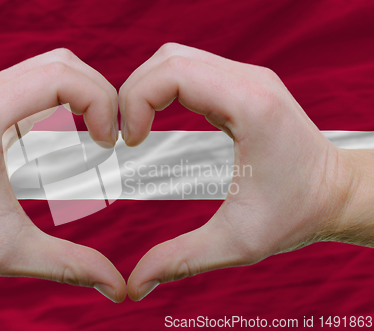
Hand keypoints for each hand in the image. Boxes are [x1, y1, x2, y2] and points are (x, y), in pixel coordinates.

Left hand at [0, 49, 125, 302]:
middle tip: (111, 138)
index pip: (61, 77)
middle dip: (101, 95)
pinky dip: (70, 94)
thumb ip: (69, 265)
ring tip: (99, 131)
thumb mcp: (13, 253)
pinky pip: (42, 77)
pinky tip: (78, 125)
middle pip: (63, 64)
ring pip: (55, 64)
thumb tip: (118, 286)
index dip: (100, 103)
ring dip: (87, 91)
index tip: (109, 143)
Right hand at [120, 43, 369, 300]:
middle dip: (133, 92)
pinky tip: (158, 117)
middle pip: (169, 59)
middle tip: (125, 135)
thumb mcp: (237, 242)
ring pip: (177, 57)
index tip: (129, 142)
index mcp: (250, 107)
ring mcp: (248, 77)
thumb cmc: (296, 214)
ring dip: (147, 87)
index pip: (173, 73)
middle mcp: (250, 80)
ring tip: (137, 126)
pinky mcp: (244, 84)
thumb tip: (134, 284)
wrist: (336, 193)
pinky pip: (192, 68)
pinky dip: (164, 87)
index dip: (135, 101)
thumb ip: (180, 260)